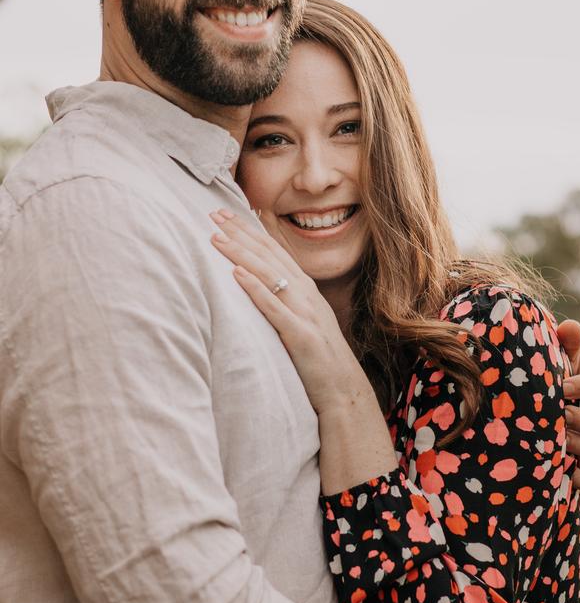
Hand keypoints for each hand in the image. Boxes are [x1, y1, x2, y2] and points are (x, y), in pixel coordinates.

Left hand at [209, 209, 364, 412]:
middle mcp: (306, 294)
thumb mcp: (303, 320)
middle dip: (240, 232)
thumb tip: (257, 282)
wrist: (344, 389)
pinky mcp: (300, 335)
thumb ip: (285, 300)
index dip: (249, 230)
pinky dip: (255, 289)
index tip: (226, 213)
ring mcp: (304, 313)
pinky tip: (236, 274)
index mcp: (306, 289)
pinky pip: (274, 308)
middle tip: (213, 213)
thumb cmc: (319, 358)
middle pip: (269, 255)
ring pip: (269, 275)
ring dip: (241, 254)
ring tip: (216, 237)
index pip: (274, 251)